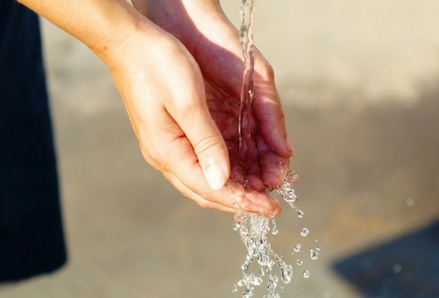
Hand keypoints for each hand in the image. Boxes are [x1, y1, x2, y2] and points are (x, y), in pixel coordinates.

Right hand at [131, 0, 293, 212]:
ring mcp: (166, 146)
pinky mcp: (172, 135)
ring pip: (204, 179)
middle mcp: (165, 155)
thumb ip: (206, 143)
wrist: (129, 43)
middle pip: (207, 191)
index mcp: (168, 151)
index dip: (243, 201)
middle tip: (270, 205)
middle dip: (240, 200)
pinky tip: (242, 168)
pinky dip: (224, 169)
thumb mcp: (188, 102)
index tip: (271, 209)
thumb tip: (221, 181)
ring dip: (234, 186)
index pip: (210, 189)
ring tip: (262, 189)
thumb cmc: (158, 65)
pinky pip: (201, 162)